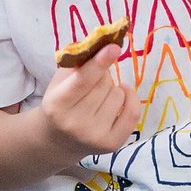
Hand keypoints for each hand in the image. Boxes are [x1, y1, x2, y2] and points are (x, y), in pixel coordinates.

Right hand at [36, 44, 139, 160]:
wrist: (58, 141)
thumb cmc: (60, 103)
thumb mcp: (59, 82)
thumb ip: (77, 64)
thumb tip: (101, 47)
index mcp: (57, 105)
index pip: (82, 81)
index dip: (99, 63)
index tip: (114, 47)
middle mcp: (75, 123)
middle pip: (103, 84)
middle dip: (101, 76)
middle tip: (92, 83)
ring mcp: (95, 136)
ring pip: (118, 94)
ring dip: (111, 89)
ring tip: (99, 97)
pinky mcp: (112, 144)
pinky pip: (133, 112)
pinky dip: (130, 98)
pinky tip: (122, 94)